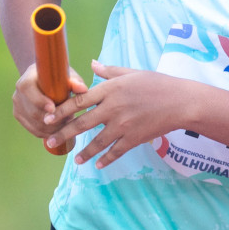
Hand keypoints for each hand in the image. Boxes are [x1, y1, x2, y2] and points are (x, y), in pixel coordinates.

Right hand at [12, 63, 89, 144]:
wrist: (44, 81)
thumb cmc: (58, 78)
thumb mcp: (67, 76)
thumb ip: (74, 82)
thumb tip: (83, 89)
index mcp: (27, 80)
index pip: (28, 91)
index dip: (40, 101)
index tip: (54, 108)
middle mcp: (18, 94)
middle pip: (33, 112)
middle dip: (53, 118)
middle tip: (69, 118)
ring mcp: (17, 107)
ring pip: (35, 124)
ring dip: (53, 127)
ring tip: (67, 122)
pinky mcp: (20, 117)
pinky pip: (35, 130)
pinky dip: (49, 133)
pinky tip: (61, 129)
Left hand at [43, 62, 194, 168]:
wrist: (181, 102)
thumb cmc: (157, 84)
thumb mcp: (132, 73)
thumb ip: (109, 71)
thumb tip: (92, 64)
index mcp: (111, 89)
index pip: (78, 101)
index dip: (61, 111)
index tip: (47, 118)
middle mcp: (113, 108)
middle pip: (82, 123)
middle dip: (63, 134)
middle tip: (49, 142)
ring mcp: (123, 125)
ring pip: (97, 142)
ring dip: (84, 152)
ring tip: (74, 160)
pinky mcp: (134, 138)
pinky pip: (116, 151)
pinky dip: (106, 159)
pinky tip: (98, 165)